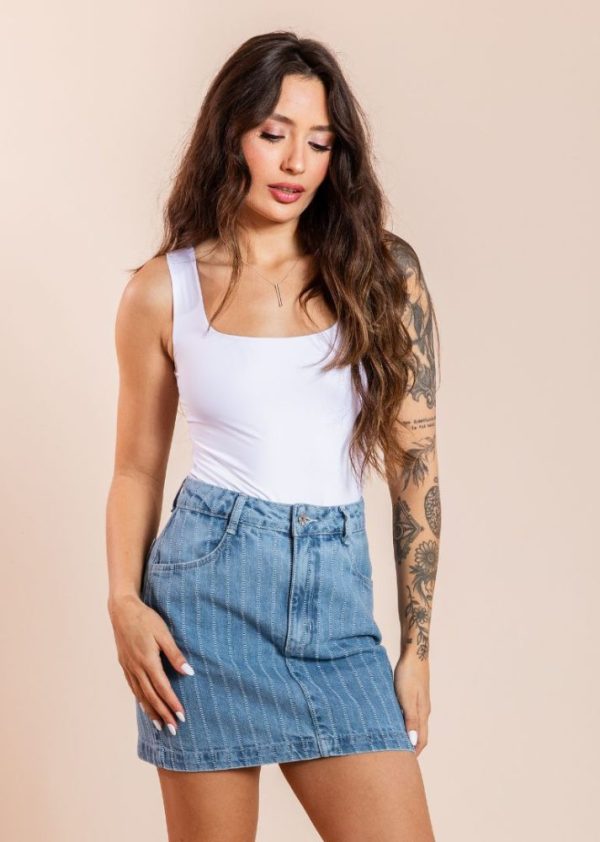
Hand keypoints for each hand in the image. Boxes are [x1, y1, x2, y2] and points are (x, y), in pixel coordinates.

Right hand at [108, 594, 193, 733]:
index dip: (172, 703)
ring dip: (151, 711)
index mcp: (148, 661)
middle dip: (163, 714)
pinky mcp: (124, 665)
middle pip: (151, 697)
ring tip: (160, 725)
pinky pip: (133, 688)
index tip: (181, 716)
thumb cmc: (146, 619)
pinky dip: (140, 700)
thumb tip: (188, 673)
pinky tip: (145, 707)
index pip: (163, 688)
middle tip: (173, 729)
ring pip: (141, 695)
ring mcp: (129, 668)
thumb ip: (175, 654)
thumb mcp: (164, 633)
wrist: (122, 610)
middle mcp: (136, 668)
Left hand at [393, 652, 430, 756]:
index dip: (414, 753)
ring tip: (397, 745)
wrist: (415, 653)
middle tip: (400, 760)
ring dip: (409, 736)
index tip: (405, 766)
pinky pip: (411, 715)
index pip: (421, 740)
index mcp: (422, 713)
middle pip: (420, 735)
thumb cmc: (408, 674)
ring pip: (416, 725)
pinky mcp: (414, 695)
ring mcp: (420, 702)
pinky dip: (405, 725)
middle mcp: (423, 710)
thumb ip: (410, 720)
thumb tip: (413, 742)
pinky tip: (396, 723)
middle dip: (412, 748)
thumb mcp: (406, 698)